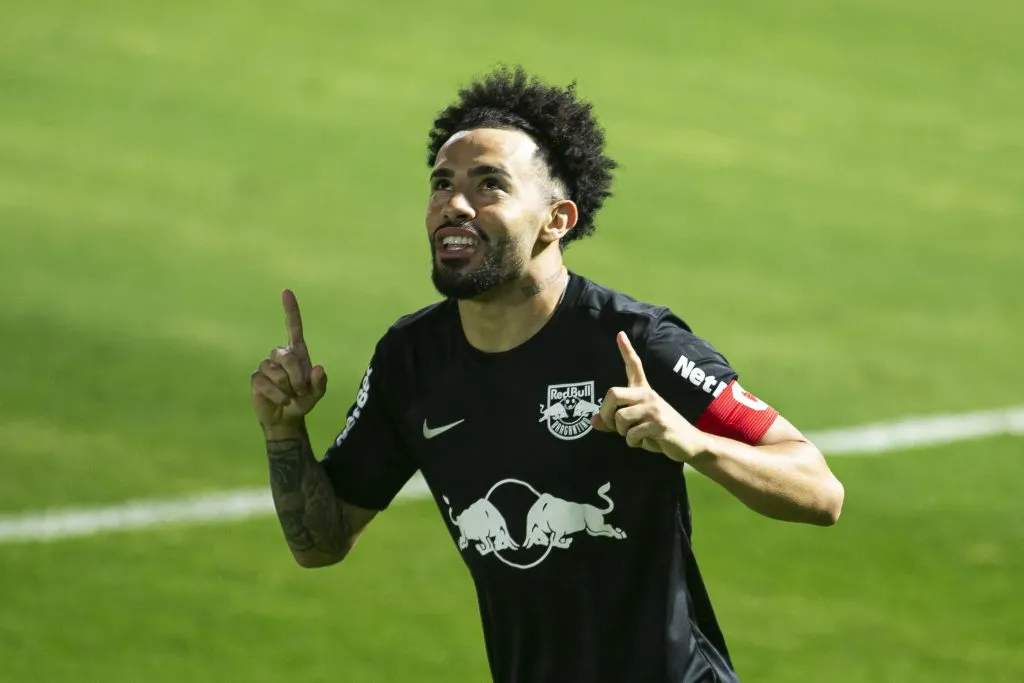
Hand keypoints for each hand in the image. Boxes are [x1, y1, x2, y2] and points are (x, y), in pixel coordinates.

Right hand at [250, 289, 327, 433]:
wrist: (286, 418)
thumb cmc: (302, 401)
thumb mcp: (316, 394)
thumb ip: (320, 383)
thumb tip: (318, 368)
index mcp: (297, 353)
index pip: (293, 327)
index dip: (291, 310)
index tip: (286, 291)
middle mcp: (280, 356)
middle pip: (286, 355)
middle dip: (296, 376)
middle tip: (300, 390)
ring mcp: (266, 366)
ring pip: (275, 370)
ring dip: (286, 387)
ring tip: (290, 396)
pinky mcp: (256, 379)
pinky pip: (265, 382)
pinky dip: (277, 394)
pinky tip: (280, 400)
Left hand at [591, 331, 709, 462]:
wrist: (689, 443)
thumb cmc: (659, 433)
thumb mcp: (635, 425)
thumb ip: (614, 422)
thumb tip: (593, 422)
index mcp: (643, 391)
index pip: (634, 366)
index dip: (626, 350)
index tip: (620, 333)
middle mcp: (648, 395)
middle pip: (613, 394)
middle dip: (606, 413)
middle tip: (611, 425)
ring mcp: (654, 408)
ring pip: (620, 418)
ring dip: (622, 433)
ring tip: (635, 436)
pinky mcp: (659, 423)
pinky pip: (632, 434)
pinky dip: (634, 443)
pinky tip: (646, 442)